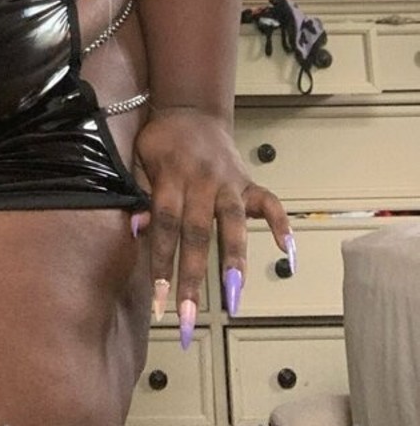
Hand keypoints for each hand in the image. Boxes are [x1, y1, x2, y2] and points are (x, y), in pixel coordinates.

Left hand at [130, 106, 292, 345]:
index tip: (158, 303)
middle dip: (193, 278)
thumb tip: (136, 230)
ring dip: (235, 262)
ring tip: (235, 299)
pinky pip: (270, 202)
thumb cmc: (159, 140)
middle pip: (197, 234)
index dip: (161, 263)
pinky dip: (281, 224)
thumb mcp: (139, 158)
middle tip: (189, 317)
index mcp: (171, 177)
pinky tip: (288, 252)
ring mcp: (228, 182)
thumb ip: (139, 192)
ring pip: (234, 224)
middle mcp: (202, 182)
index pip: (165, 226)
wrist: (190, 108)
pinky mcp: (248, 181)